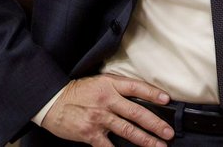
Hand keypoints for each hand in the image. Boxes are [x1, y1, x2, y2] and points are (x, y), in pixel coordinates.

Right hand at [43, 74, 174, 146]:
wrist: (53, 102)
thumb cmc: (78, 92)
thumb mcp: (99, 82)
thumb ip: (118, 88)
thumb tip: (141, 97)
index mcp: (110, 85)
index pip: (136, 87)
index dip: (153, 93)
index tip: (167, 100)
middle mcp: (107, 101)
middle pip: (137, 112)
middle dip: (156, 124)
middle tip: (169, 132)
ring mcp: (99, 118)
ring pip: (127, 130)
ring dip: (145, 140)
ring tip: (158, 146)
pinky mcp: (90, 133)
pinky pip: (108, 146)